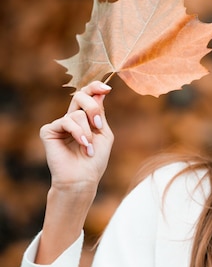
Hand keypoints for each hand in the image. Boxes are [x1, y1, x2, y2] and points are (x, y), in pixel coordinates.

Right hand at [36, 81, 113, 263]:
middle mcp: (72, 118)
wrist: (82, 179)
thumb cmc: (95, 160)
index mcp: (85, 118)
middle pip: (80, 96)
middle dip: (93, 107)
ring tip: (89, 147)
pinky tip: (83, 146)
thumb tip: (100, 92)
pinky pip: (66, 121)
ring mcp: (59, 124)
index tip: (107, 88)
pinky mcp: (49, 131)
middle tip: (98, 124)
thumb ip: (100, 113)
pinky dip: (78, 133)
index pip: (88, 95)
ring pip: (76, 113)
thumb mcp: (104, 133)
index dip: (95, 87)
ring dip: (88, 132)